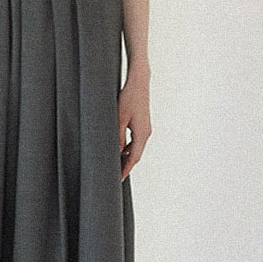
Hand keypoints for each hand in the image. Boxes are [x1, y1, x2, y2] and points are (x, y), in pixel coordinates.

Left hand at [118, 59, 150, 177]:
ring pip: (136, 148)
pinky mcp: (143, 123)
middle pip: (136, 155)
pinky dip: (129, 147)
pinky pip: (136, 140)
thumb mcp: (119, 118)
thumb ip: (118, 137)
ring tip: (117, 165)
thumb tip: (116, 152)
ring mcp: (146, 128)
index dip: (126, 170)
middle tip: (116, 176)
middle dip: (126, 166)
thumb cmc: (129, 97)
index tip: (118, 179)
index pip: (134, 158)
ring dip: (127, 157)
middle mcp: (146, 133)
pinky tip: (121, 149)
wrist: (139, 82)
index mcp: (142, 134)